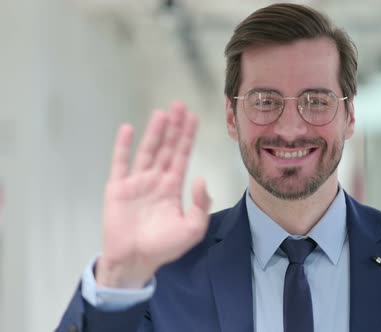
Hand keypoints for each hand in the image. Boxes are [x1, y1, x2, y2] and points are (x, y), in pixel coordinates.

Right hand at [96, 102, 210, 288]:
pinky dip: (122, 146)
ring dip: (154, 132)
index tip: (193, 117)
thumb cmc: (164, 246)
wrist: (134, 261)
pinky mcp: (118, 188)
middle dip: (174, 127)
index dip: (187, 137)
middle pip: (167, 148)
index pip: (182, 156)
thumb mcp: (192, 229)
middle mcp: (156, 179)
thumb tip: (200, 178)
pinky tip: (127, 129)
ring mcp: (136, 182)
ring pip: (147, 150)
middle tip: (179, 105)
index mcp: (172, 187)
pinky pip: (120, 163)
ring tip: (162, 112)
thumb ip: (201, 205)